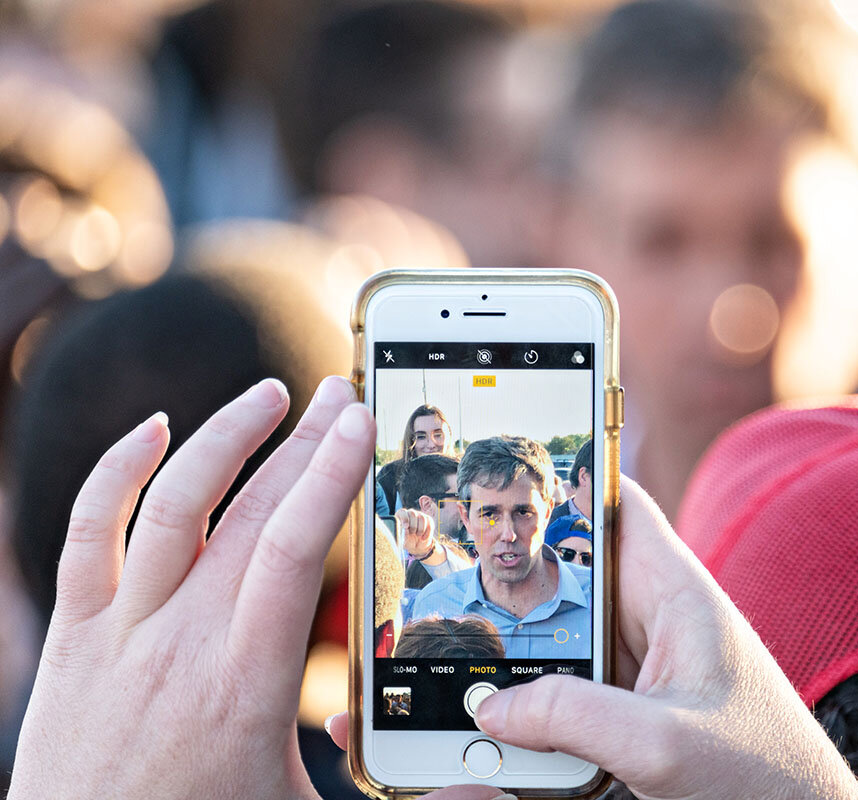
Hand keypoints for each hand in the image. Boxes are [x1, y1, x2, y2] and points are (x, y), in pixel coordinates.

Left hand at [7, 377, 506, 799]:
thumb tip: (491, 793)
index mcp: (246, 684)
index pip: (296, 550)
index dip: (333, 475)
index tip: (362, 422)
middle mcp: (181, 642)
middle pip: (251, 512)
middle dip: (303, 441)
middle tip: (339, 392)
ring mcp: (118, 632)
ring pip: (172, 504)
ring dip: (223, 438)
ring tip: (267, 396)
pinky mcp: (73, 636)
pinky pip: (88, 531)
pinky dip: (118, 471)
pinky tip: (155, 432)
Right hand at [330, 477, 857, 799]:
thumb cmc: (769, 781)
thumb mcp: (666, 747)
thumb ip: (577, 719)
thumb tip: (493, 708)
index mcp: (679, 599)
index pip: (621, 509)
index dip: (568, 479)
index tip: (505, 468)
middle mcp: (660, 627)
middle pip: (575, 578)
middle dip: (518, 580)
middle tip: (450, 579)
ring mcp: (647, 675)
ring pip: (566, 642)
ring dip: (520, 653)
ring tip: (453, 660)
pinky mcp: (637, 719)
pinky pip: (572, 696)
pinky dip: (535, 705)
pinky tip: (497, 724)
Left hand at [397, 507, 437, 558]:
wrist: (417, 545)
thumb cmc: (407, 540)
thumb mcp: (404, 540)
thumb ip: (403, 535)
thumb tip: (405, 530)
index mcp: (401, 517)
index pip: (402, 512)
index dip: (404, 518)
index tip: (406, 527)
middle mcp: (410, 514)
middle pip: (412, 513)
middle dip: (413, 525)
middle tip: (412, 533)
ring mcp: (420, 515)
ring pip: (422, 518)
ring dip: (420, 529)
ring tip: (418, 535)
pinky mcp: (428, 519)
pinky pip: (429, 524)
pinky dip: (427, 533)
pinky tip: (423, 538)